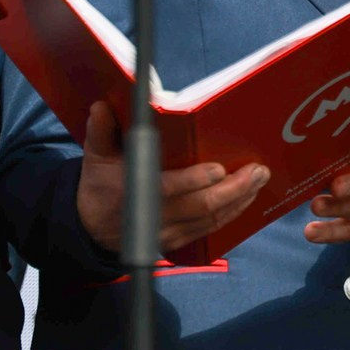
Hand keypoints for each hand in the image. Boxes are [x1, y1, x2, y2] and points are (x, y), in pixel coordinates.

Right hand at [75, 101, 270, 257]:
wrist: (90, 229)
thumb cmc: (98, 187)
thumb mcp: (95, 158)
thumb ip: (100, 132)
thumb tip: (101, 107)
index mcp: (135, 193)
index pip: (169, 189)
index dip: (195, 181)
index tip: (219, 169)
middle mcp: (154, 217)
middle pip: (201, 207)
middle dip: (233, 189)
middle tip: (258, 171)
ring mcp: (167, 233)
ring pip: (210, 220)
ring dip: (239, 201)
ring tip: (259, 180)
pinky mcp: (176, 242)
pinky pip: (208, 230)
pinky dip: (230, 215)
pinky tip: (246, 199)